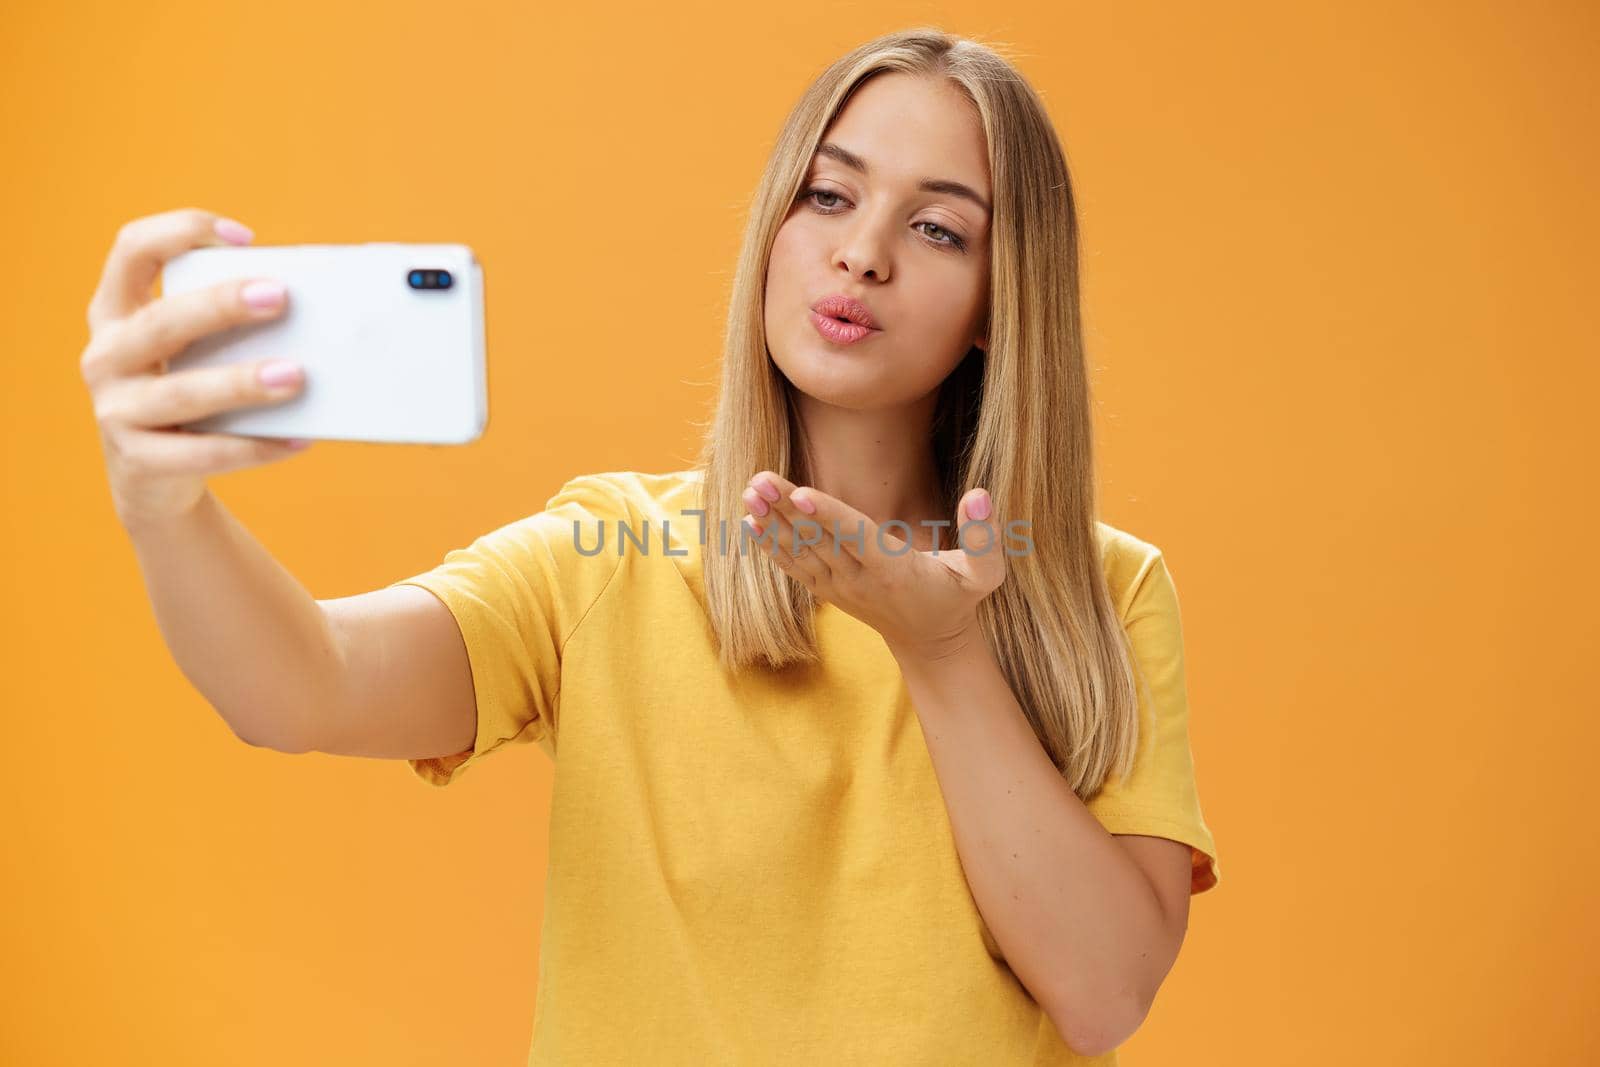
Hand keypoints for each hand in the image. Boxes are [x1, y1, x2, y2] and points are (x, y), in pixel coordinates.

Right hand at [81, 207, 310, 531]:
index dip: (180, 231)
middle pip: (162, 322)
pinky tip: (297, 439)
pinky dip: (255, 446)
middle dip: (221, 306)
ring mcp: (116, 410)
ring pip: (183, 393)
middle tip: (280, 297)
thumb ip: (227, 326)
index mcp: (116, 313)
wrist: (152, 479)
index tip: (242, 237)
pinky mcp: (139, 461)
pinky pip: (203, 453)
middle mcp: (106, 356)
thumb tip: (312, 311)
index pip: (132, 250)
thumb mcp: (191, 352)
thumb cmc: (189, 395)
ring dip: (242, 383)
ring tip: (295, 376)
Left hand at [741, 470, 1008, 661]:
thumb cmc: (958, 598)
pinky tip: (748, 522)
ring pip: (799, 551)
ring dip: (771, 522)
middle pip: (817, 539)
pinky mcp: (827, 588)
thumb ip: (986, 537)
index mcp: (893, 569)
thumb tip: (980, 494)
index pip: (856, 536)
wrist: (930, 641)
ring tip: (747, 493)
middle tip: (758, 480)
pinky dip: (770, 545)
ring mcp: (839, 586)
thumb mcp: (984, 574)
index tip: (800, 493)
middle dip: (786, 509)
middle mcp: (859, 578)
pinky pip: (793, 566)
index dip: (829, 514)